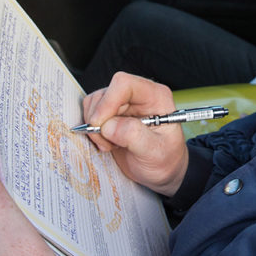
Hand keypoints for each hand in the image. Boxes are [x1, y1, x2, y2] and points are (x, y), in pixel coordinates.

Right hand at [82, 71, 188, 196]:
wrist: (161, 171)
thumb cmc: (165, 159)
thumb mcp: (156, 152)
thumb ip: (135, 137)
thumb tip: (109, 126)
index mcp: (155, 96)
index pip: (124, 84)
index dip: (108, 102)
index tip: (101, 125)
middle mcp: (138, 95)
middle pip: (105, 94)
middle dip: (99, 120)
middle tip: (109, 143)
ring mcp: (122, 104)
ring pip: (94, 102)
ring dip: (95, 127)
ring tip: (111, 145)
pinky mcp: (110, 114)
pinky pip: (90, 114)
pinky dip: (93, 131)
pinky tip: (108, 143)